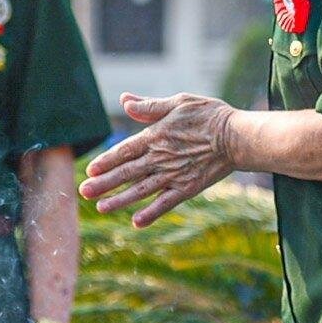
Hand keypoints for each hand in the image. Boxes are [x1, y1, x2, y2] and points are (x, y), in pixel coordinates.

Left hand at [79, 92, 236, 226]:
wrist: (238, 137)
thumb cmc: (210, 115)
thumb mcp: (178, 103)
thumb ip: (150, 106)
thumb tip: (125, 100)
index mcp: (155, 136)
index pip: (124, 151)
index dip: (106, 161)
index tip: (90, 170)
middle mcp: (160, 158)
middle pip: (126, 173)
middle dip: (103, 183)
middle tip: (83, 192)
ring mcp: (173, 175)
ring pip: (140, 190)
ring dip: (119, 200)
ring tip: (101, 208)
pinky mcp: (187, 188)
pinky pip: (165, 203)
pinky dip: (151, 213)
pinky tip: (136, 222)